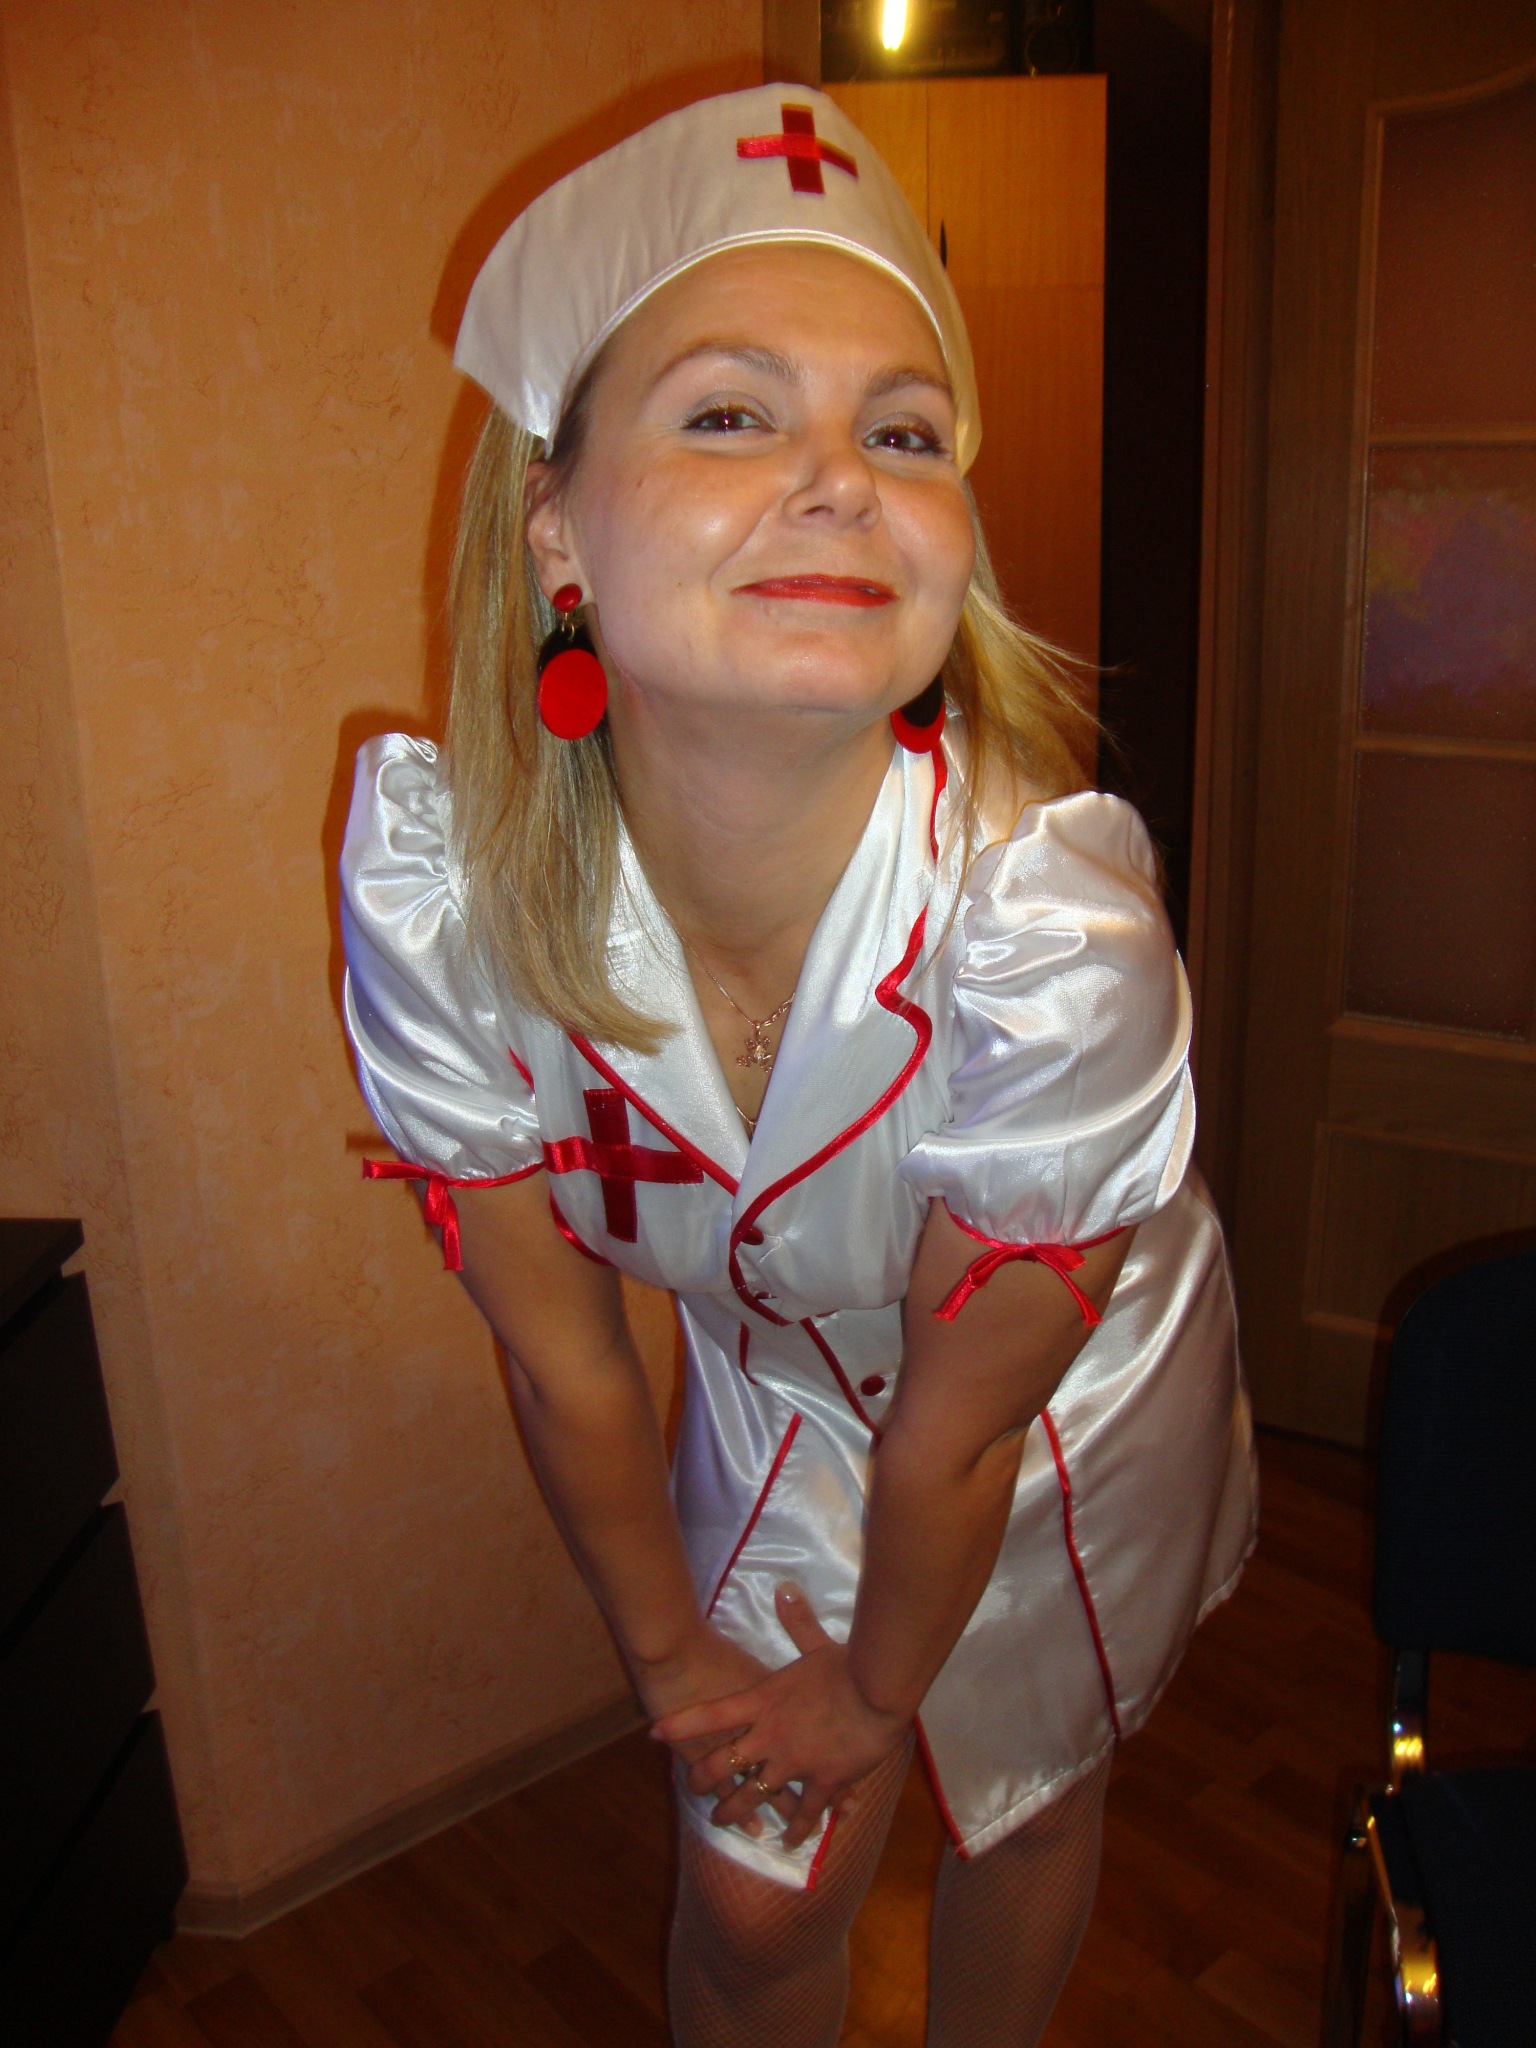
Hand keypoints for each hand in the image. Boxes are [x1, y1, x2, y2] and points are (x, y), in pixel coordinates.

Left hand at [651, 1584, 909, 1850]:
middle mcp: (770, 1736)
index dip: (680, 1725)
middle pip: (722, 1765)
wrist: (877, 1692)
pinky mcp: (822, 1782)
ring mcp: (794, 1762)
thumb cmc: (848, 1666)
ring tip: (723, 1822)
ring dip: (735, 1811)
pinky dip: (795, 1830)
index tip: (655, 1735)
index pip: (710, 1714)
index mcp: (764, 1701)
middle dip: (703, 1780)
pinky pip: (803, 1814)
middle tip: (693, 1788)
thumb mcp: (817, 1644)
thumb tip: (785, 1587)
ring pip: (753, 1796)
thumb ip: (797, 1621)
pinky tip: (788, 1842)